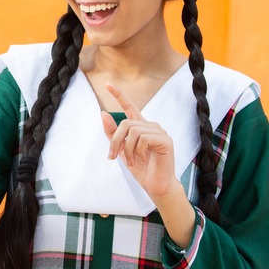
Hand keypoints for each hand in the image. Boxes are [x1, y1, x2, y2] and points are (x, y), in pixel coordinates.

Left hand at [101, 81, 180, 197]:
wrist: (155, 185)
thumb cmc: (140, 168)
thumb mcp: (121, 150)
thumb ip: (113, 133)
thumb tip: (103, 113)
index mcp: (140, 126)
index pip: (129, 107)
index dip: (118, 95)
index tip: (107, 84)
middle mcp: (150, 125)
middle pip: (125, 123)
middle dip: (115, 141)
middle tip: (113, 156)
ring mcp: (159, 131)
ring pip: (133, 131)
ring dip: (127, 149)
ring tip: (131, 161)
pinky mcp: (165, 139)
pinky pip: (143, 138)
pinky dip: (137, 151)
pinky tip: (142, 159)